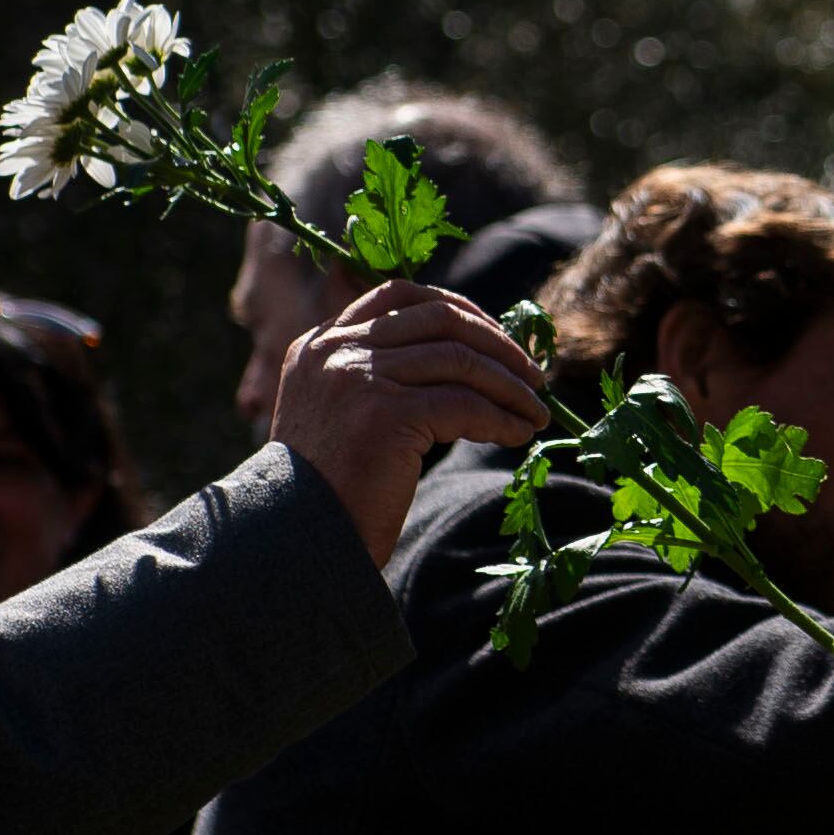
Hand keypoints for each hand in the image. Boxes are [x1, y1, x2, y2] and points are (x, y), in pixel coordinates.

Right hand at [269, 280, 550, 565]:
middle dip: (496, 343)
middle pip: (439, 318)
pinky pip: (464, 405)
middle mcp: (335, 349)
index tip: (496, 338)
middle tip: (532, 375)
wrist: (297, 539)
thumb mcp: (339, 413)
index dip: (459, 310)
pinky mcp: (386, 413)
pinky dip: (500, 418)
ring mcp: (359, 376)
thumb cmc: (327, 488)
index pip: (399, 295)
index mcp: (319, 343)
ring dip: (509, 386)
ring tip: (535, 413)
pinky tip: (517, 435)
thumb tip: (462, 358)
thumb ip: (376, 375)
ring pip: (460, 360)